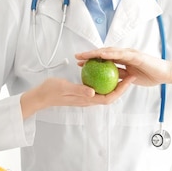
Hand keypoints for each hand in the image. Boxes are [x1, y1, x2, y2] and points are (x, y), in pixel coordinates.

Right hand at [20, 76, 135, 118]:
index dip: (121, 90)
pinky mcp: (83, 92)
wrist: (40, 95)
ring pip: (105, 91)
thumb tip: (93, 92)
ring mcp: (86, 96)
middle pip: (110, 95)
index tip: (129, 80)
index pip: (109, 98)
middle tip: (131, 74)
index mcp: (87, 100)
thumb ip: (79, 90)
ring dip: (115, 83)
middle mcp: (89, 99)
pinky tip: (105, 70)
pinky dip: (104, 80)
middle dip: (122, 86)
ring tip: (123, 72)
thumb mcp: (64, 88)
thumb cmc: (51, 91)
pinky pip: (97, 87)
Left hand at [76, 47, 171, 87]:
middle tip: (77, 57)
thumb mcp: (130, 78)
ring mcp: (129, 53)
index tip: (80, 62)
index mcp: (123, 60)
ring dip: (96, 53)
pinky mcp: (135, 55)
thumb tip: (108, 79)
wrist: (165, 73)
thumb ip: (120, 75)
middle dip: (90, 54)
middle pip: (104, 53)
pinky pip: (120, 54)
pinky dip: (110, 54)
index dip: (92, 60)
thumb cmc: (150, 75)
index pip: (104, 59)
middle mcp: (124, 54)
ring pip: (109, 51)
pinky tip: (100, 55)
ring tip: (84, 55)